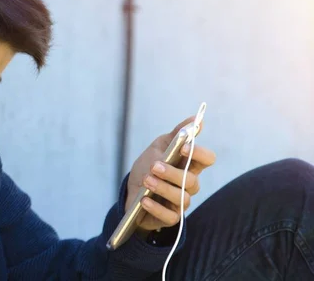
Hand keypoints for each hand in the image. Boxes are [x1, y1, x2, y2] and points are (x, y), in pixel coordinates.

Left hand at [125, 117, 215, 232]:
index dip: (199, 154)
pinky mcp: (169, 217)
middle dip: (172, 173)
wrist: (131, 190)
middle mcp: (189, 184)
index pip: (207, 159)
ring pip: (181, 198)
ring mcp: (180, 202)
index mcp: (189, 165)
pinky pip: (169, 216)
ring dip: (162, 188)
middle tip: (154, 166)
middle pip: (192, 180)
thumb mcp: (159, 147)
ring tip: (146, 180)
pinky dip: (156, 208)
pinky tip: (144, 200)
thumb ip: (177, 134)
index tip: (184, 147)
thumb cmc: (149, 166)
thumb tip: (196, 120)